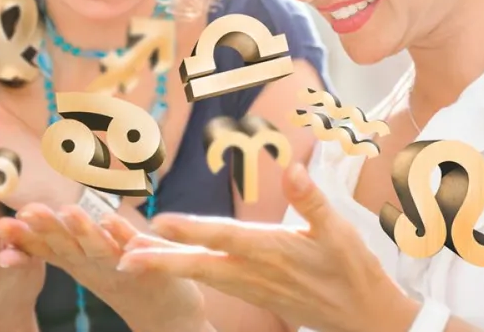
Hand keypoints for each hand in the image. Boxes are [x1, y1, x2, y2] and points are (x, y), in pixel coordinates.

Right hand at [0, 202, 207, 331]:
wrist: (166, 309)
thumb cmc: (123, 273)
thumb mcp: (88, 255)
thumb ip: (64, 236)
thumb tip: (31, 212)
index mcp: (77, 259)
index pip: (45, 246)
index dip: (23, 236)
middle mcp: (93, 263)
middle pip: (65, 244)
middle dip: (44, 228)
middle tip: (22, 213)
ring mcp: (120, 264)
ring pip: (97, 246)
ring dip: (82, 230)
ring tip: (68, 211)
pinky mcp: (147, 264)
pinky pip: (134, 248)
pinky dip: (122, 235)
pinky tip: (111, 220)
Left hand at [117, 163, 408, 331]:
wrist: (362, 316)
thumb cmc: (352, 270)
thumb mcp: (339, 231)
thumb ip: (312, 199)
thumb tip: (292, 167)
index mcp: (273, 250)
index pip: (225, 237)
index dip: (193, 230)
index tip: (160, 224)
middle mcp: (255, 271)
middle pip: (200, 265)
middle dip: (160, 261)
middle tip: (122, 257)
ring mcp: (251, 286)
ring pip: (200, 276)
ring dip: (164, 267)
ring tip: (128, 259)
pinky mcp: (251, 293)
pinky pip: (210, 283)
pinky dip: (183, 273)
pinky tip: (165, 266)